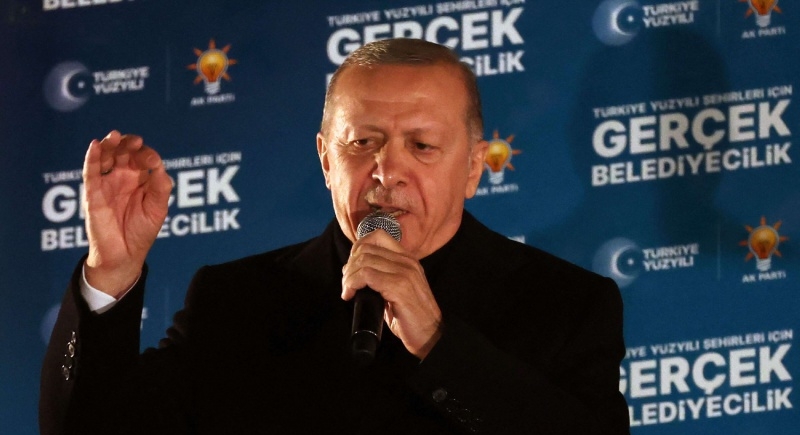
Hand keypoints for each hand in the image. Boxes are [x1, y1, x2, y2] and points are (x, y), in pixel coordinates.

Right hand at [83, 131, 171, 296]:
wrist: (124, 254)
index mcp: (142, 179)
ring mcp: (108, 183)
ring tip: (115, 136)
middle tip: (135, 142)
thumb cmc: (142, 231)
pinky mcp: (93, 192)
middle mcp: (124, 177)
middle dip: (129, 143)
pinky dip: (92, 157)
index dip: (147, 155)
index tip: (153, 162)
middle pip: (124, 152)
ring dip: (110, 144)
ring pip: (106, 156)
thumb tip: (158, 165)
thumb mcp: (158, 208)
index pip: (143, 158)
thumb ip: (160, 187)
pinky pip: (91, 171)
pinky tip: (96, 145)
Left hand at [341, 230, 442, 358]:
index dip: (358, 248)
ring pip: (364, 260)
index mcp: (407, 259)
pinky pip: (366, 275)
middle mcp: (407, 262)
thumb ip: (381, 276)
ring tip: (348, 290)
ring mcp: (404, 273)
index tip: (352, 268)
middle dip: (350, 265)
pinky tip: (350, 295)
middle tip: (347, 283)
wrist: (430, 335)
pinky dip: (352, 283)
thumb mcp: (397, 289)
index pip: (378, 236)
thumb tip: (353, 270)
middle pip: (367, 248)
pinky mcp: (399, 287)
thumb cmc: (410, 317)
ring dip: (349, 276)